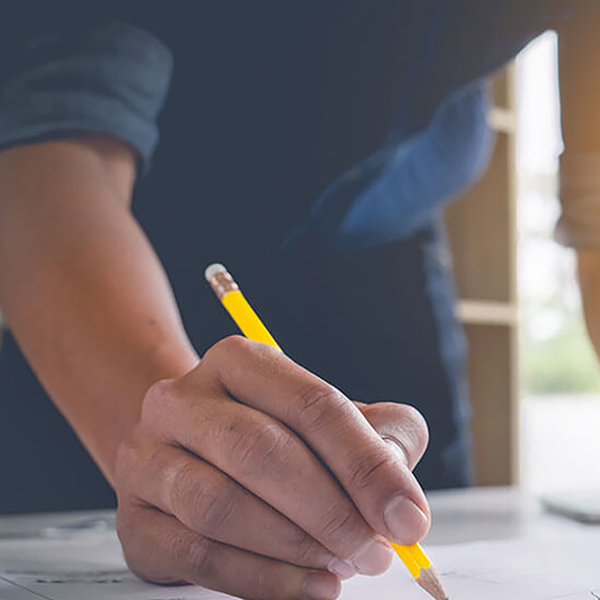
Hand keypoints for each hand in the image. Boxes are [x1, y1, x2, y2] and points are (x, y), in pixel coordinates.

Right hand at [115, 336, 429, 599]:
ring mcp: (148, 456)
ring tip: (343, 567)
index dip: (365, 464)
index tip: (407, 518)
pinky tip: (308, 588)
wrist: (191, 451)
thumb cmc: (273, 431)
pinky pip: (197, 553)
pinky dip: (262, 579)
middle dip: (329, 508)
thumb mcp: (329, 418)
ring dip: (294, 545)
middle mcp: (183, 399)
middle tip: (375, 551)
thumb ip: (380, 438)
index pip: (311, 404)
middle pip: (260, 450)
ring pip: (221, 504)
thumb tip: (403, 502)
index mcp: (239, 360)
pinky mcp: (135, 517)